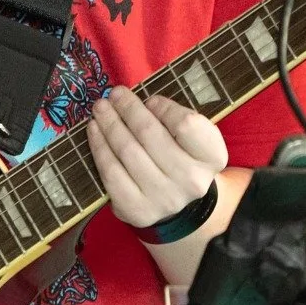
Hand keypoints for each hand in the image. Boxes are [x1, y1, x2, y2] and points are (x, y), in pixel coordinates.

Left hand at [87, 86, 227, 229]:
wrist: (178, 203)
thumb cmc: (183, 157)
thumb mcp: (193, 137)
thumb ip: (174, 117)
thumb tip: (137, 104)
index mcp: (211, 157)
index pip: (186, 124)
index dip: (164, 108)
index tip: (150, 100)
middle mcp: (192, 181)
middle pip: (150, 135)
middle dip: (128, 109)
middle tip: (114, 94)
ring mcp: (164, 198)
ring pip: (128, 151)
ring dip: (109, 124)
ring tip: (101, 108)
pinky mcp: (137, 210)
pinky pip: (111, 173)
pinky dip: (99, 147)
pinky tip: (94, 131)